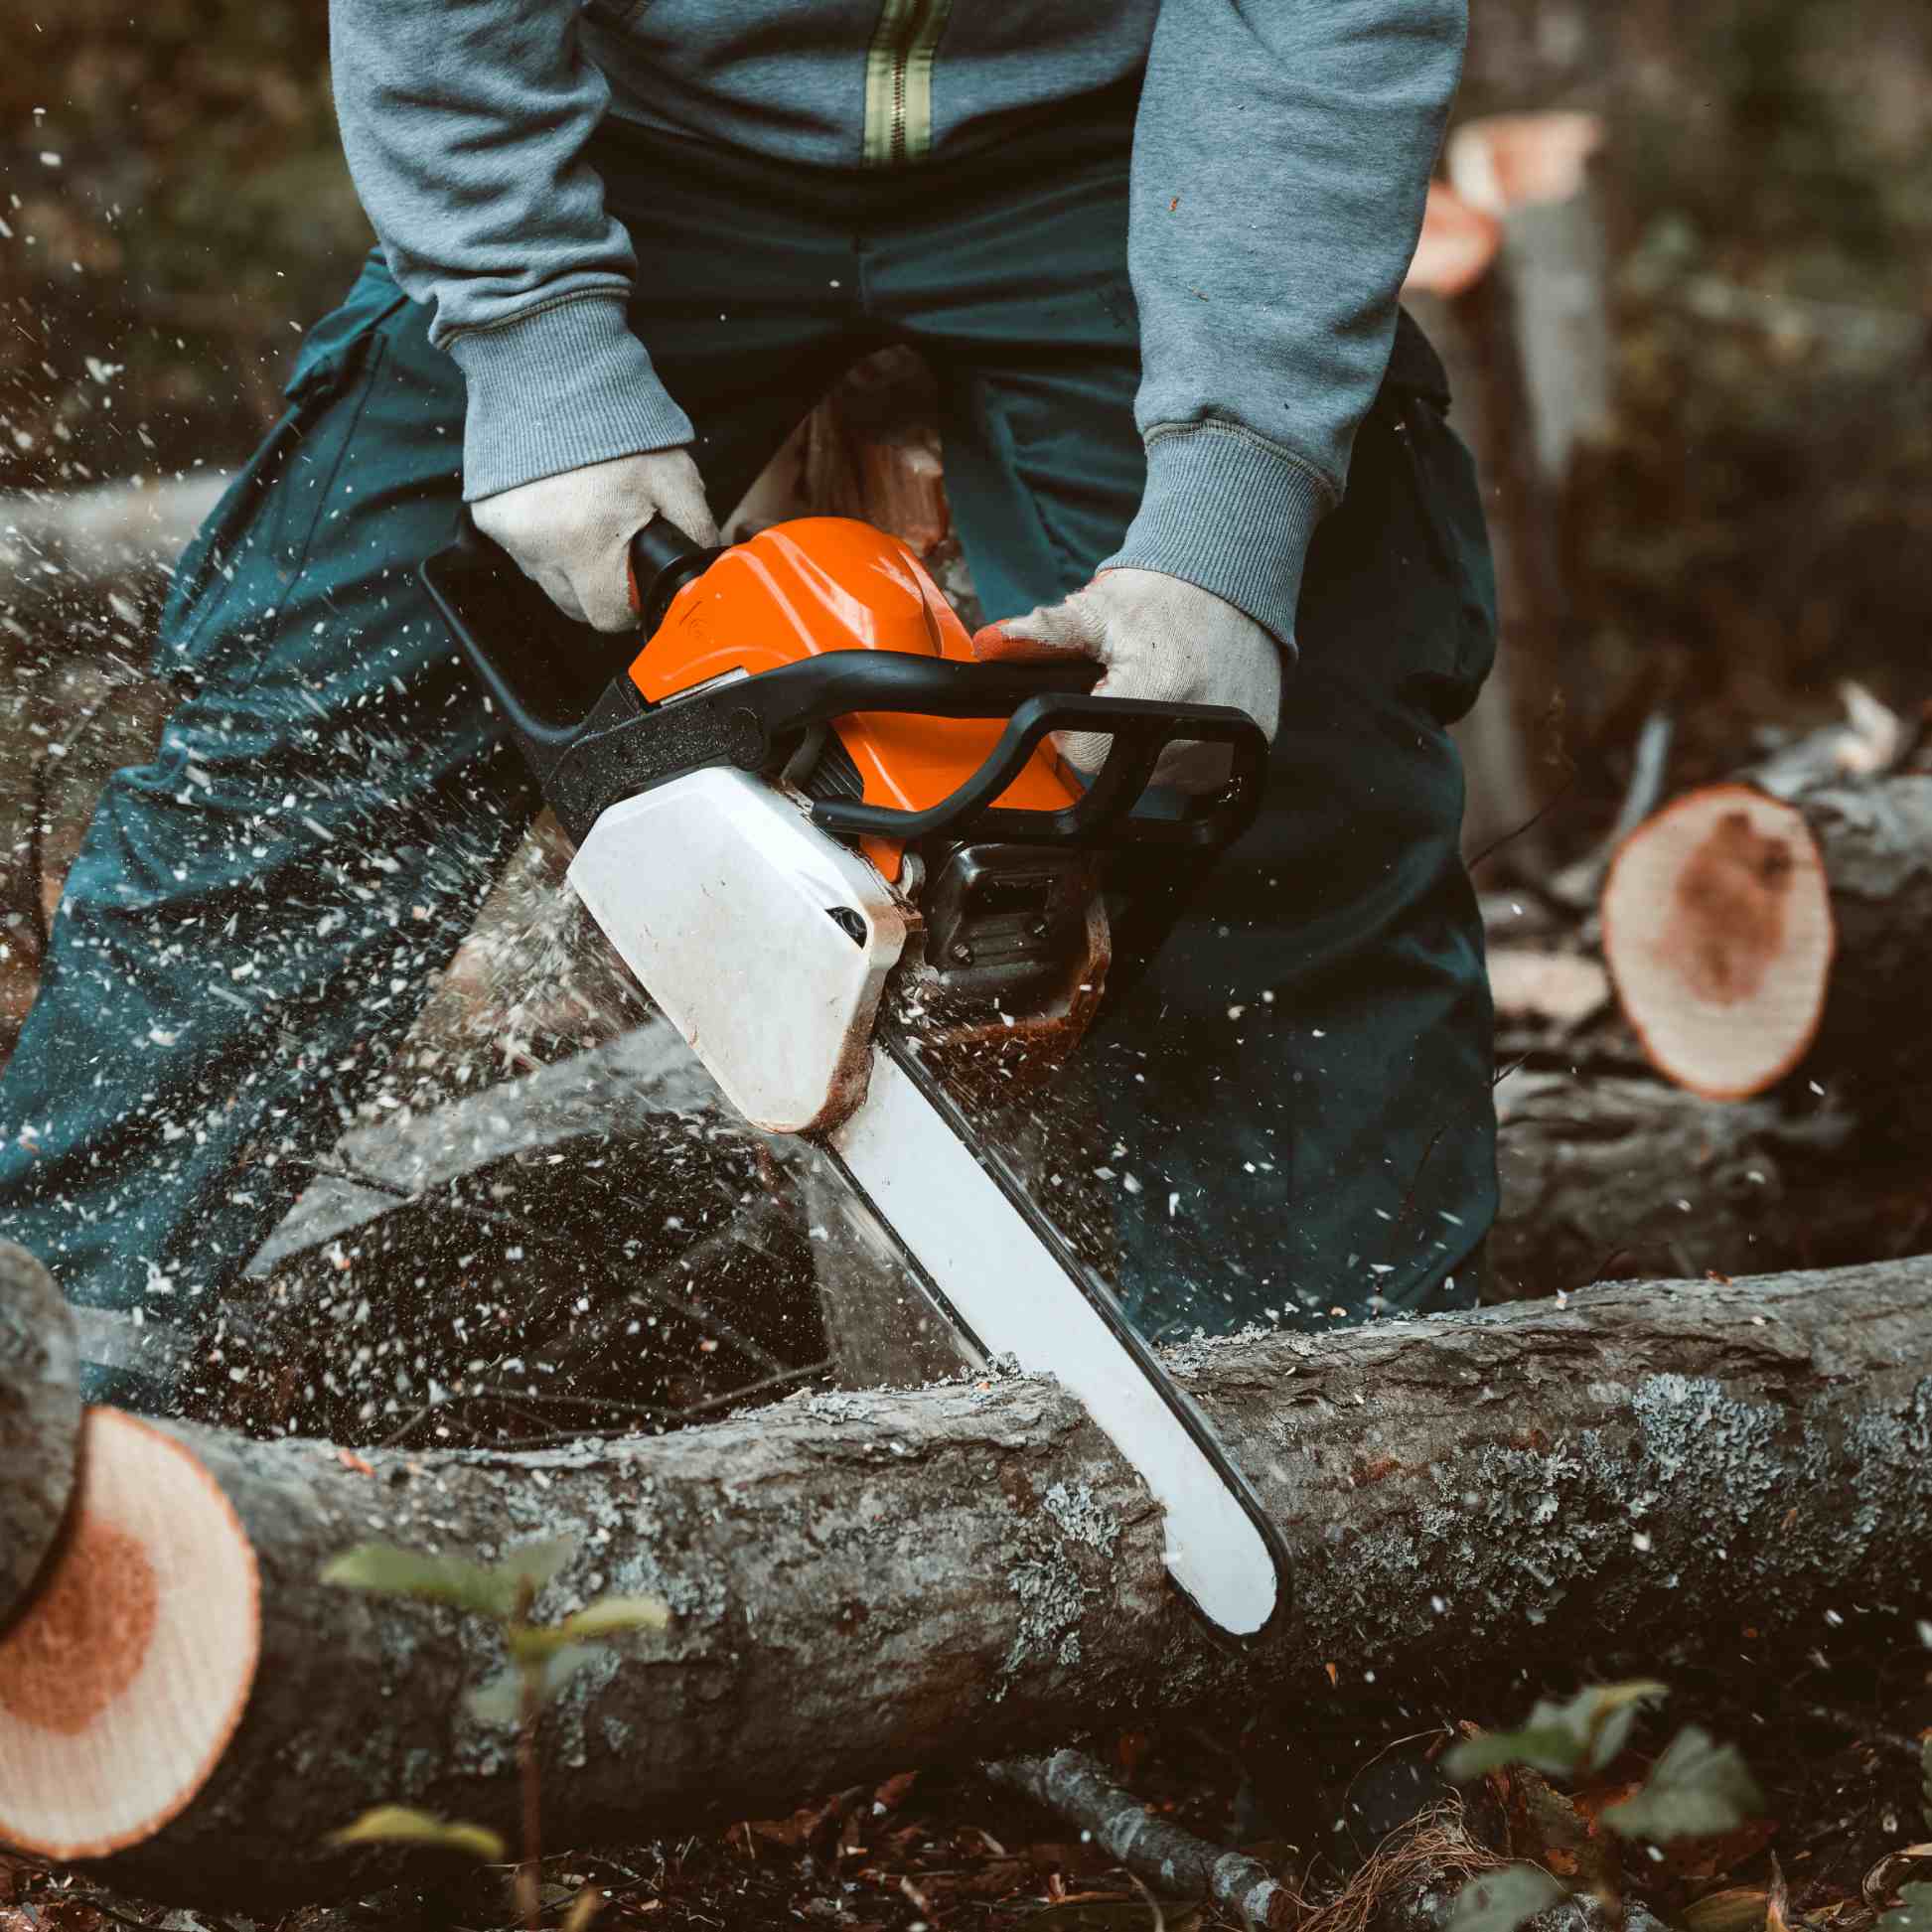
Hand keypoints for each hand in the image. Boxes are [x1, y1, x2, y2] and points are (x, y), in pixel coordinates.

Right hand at [471, 447, 718, 631]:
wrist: (550, 374)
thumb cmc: (613, 423)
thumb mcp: (673, 475)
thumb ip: (695, 528)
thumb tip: (702, 569)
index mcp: (586, 542)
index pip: (607, 617)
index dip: (629, 606)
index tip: (637, 584)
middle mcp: (539, 546)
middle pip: (575, 607)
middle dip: (601, 588)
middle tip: (617, 547)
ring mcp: (510, 534)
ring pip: (548, 583)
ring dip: (572, 566)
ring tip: (589, 521)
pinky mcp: (488, 519)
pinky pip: (524, 553)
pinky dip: (545, 541)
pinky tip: (562, 509)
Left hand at [971, 568, 1282, 791]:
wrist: (1236, 582)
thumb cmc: (1166, 594)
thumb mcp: (1098, 609)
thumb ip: (1043, 634)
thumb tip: (992, 645)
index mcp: (1158, 691)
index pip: (1085, 754)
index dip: (1073, 728)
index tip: (1088, 694)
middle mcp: (1198, 729)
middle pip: (1120, 769)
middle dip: (1109, 732)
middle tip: (1128, 683)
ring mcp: (1226, 746)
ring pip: (1154, 775)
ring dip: (1144, 741)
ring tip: (1159, 688)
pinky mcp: (1247, 751)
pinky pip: (1192, 773)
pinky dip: (1178, 747)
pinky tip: (1183, 706)